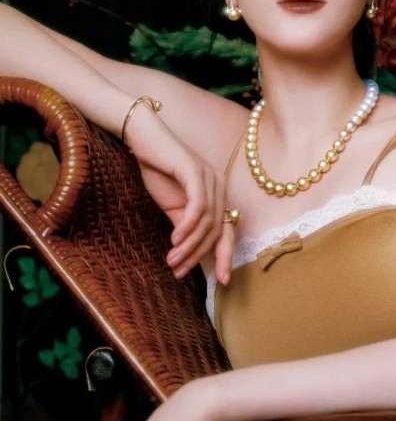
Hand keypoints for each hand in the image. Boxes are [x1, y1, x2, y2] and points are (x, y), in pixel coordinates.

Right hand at [124, 107, 234, 282]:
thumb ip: (185, 225)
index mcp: (218, 195)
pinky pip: (198, 207)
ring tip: (172, 261)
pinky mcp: (196, 172)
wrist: (143, 138)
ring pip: (207, 223)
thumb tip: (190, 253)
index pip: (228, 232)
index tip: (221, 282)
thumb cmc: (158, 169)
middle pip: (218, 231)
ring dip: (189, 246)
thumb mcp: (173, 204)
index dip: (226, 257)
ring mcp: (210, 178)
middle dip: (200, 256)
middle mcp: (220, 186)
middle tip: (179, 273)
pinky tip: (175, 241)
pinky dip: (188, 227)